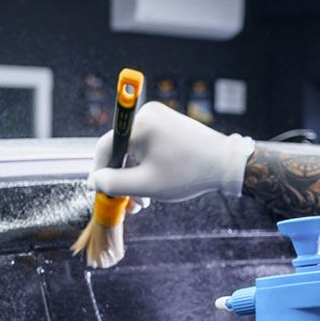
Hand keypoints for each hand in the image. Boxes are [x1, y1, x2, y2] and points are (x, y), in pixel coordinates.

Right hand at [90, 101, 254, 201]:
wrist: (226, 163)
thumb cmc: (187, 173)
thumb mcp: (146, 185)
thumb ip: (114, 184)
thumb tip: (93, 180)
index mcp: (139, 124)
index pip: (106, 146)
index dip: (100, 171)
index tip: (102, 191)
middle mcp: (147, 115)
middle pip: (122, 150)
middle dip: (123, 179)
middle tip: (130, 205)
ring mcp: (160, 118)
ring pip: (136, 150)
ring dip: (136, 176)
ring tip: (145, 202)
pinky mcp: (170, 124)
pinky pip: (148, 146)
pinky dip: (148, 165)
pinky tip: (155, 185)